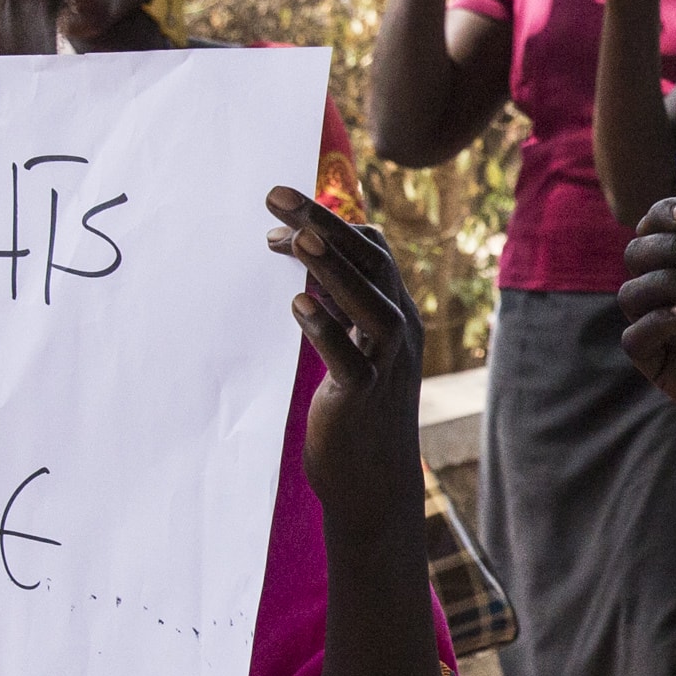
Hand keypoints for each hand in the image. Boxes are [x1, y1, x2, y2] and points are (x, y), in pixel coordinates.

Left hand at [265, 185, 423, 537]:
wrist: (373, 481)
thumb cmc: (355, 408)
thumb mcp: (351, 346)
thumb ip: (336, 304)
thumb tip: (302, 254)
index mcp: (394, 312)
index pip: (373, 249)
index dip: (330, 222)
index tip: (280, 210)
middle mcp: (399, 330)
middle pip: (370, 262)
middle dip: (323, 223)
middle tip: (276, 194)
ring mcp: (386, 363)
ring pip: (369, 305)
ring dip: (332, 269)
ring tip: (297, 238)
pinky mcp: (364, 397)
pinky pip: (349, 358)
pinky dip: (326, 329)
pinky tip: (298, 306)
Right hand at [617, 196, 675, 405]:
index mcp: (674, 258)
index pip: (654, 224)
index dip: (665, 213)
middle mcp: (654, 285)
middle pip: (637, 253)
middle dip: (674, 248)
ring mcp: (647, 322)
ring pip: (630, 293)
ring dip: (666, 282)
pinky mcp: (649, 358)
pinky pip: (634, 338)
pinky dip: (658, 322)